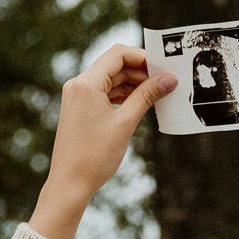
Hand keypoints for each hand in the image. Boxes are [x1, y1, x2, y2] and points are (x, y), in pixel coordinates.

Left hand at [29, 45, 176, 238]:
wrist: (70, 183)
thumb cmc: (94, 157)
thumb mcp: (125, 123)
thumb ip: (147, 96)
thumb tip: (168, 79)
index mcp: (86, 83)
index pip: (118, 54)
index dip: (143, 57)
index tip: (163, 68)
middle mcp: (79, 85)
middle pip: (115, 65)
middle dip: (141, 72)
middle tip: (165, 83)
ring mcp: (78, 96)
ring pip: (111, 80)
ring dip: (134, 85)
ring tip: (156, 96)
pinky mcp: (80, 109)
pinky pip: (105, 94)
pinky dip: (123, 96)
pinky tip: (140, 104)